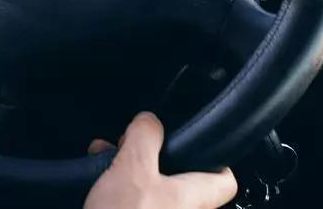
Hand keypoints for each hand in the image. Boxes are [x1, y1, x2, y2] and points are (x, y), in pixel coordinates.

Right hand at [84, 113, 238, 208]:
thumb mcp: (133, 167)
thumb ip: (146, 137)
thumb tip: (150, 121)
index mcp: (194, 199)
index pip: (224, 180)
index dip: (213, 157)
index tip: (191, 142)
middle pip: (180, 180)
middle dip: (151, 156)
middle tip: (131, 144)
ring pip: (153, 191)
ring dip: (129, 170)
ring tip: (105, 157)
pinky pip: (135, 204)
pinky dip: (119, 190)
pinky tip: (97, 180)